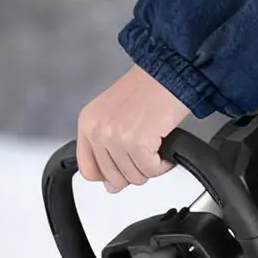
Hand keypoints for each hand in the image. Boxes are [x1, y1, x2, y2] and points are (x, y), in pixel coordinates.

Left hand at [76, 66, 191, 192]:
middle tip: (146, 150)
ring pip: (133, 177)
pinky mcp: (137, 142)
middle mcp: (98, 130)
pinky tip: (164, 146)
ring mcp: (116, 137)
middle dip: (134, 169)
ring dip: (151, 166)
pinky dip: (163, 164)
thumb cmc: (147, 89)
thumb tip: (111, 186)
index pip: (88, 170)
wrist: (169, 71)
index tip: (123, 166)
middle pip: (113, 179)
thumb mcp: (114, 115)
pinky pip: (150, 170)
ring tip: (156, 144)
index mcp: (88, 123)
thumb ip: (106, 150)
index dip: (109, 175)